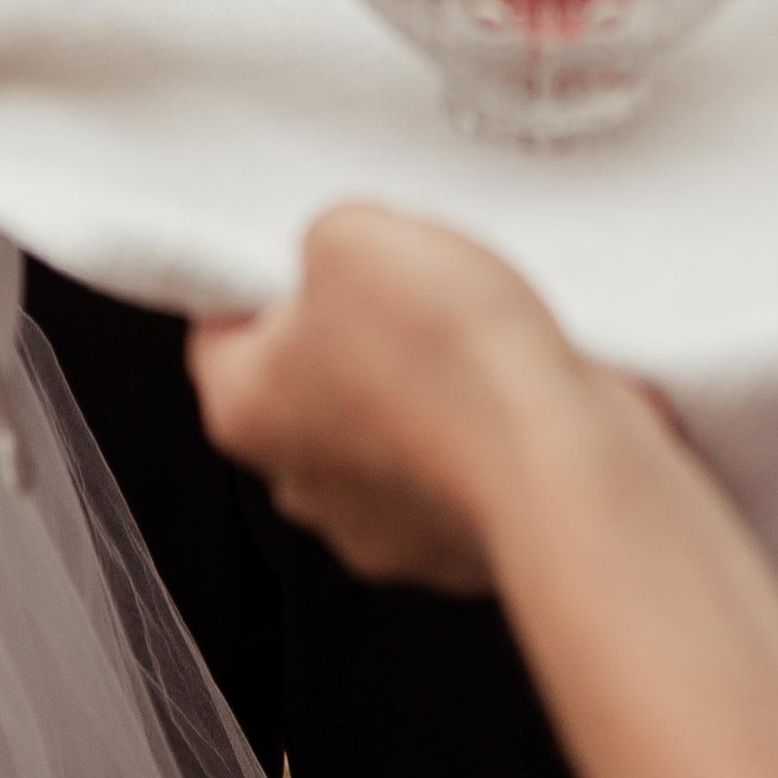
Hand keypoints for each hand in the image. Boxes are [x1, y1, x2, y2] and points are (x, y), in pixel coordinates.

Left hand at [190, 205, 593, 591]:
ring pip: (385, 424)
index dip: (262, 278)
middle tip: (399, 285)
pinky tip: (508, 385)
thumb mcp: (353, 233)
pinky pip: (455, 463)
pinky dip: (479, 425)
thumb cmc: (448, 363)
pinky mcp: (457, 544)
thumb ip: (325, 239)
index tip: (307, 254)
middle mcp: (302, 483)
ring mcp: (382, 527)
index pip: (218, 332)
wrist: (559, 460)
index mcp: (244, 409)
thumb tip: (342, 257)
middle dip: (352, 329)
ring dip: (422, 380)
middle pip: (306, 379)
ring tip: (469, 334)